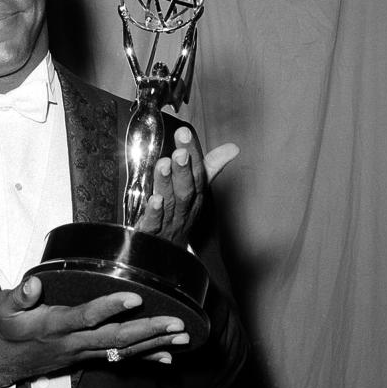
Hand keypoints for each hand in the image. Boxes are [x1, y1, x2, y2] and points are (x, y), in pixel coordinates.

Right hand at [0, 276, 190, 386]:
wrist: (6, 362)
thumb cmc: (8, 328)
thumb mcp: (5, 308)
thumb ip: (19, 295)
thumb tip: (33, 283)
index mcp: (56, 325)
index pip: (86, 317)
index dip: (110, 307)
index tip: (135, 296)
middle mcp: (75, 342)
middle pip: (116, 338)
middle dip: (148, 330)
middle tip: (177, 323)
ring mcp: (85, 353)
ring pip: (124, 351)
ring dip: (155, 344)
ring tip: (184, 336)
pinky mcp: (90, 357)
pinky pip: (122, 360)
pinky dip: (146, 358)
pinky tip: (169, 357)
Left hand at [134, 126, 238, 246]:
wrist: (169, 254)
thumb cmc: (182, 216)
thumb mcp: (197, 191)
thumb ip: (209, 167)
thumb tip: (233, 148)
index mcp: (196, 195)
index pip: (197, 172)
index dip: (192, 152)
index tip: (184, 133)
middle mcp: (185, 208)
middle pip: (186, 188)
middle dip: (183, 169)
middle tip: (180, 151)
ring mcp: (170, 222)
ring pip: (170, 202)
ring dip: (167, 183)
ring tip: (164, 164)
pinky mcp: (153, 234)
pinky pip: (155, 224)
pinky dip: (154, 212)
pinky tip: (153, 200)